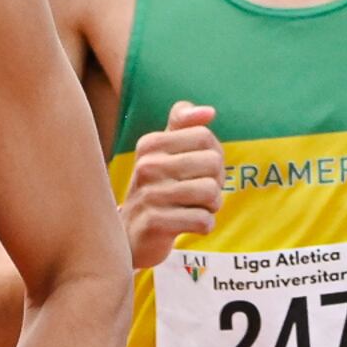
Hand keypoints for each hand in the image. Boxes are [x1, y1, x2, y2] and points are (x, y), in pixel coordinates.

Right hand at [120, 102, 221, 267]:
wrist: (131, 235)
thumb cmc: (157, 189)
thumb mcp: (165, 152)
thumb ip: (183, 124)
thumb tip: (209, 111)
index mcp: (150, 144)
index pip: (204, 136)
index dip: (212, 155)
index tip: (198, 170)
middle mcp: (146, 166)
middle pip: (213, 162)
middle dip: (215, 182)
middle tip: (198, 194)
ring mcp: (148, 195)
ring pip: (211, 192)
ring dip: (211, 206)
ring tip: (194, 209)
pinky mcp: (154, 223)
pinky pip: (203, 220)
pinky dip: (204, 226)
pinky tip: (188, 225)